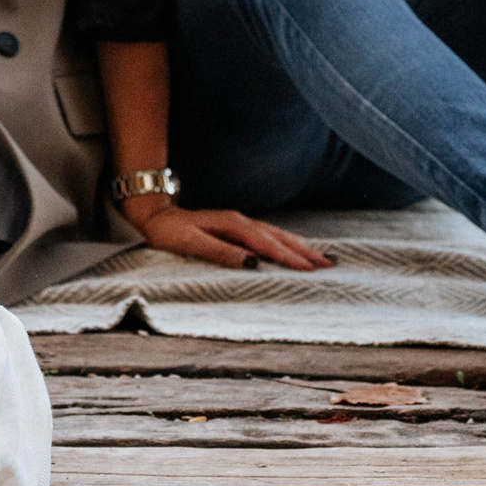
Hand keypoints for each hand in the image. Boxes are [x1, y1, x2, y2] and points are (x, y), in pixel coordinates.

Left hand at [129, 198, 333, 271]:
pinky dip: (287, 241)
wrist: (156, 216)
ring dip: (300, 245)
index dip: (289, 257)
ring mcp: (241, 223)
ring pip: (278, 234)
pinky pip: (270, 234)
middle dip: (305, 251)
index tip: (310, 269)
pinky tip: (296, 246)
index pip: (267, 245)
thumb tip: (251, 263)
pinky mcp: (238, 228)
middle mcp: (241, 221)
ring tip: (322, 257)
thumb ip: (221, 253)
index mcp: (233, 226)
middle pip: (279, 237)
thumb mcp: (191, 243)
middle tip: (329, 264)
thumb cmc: (170, 233)